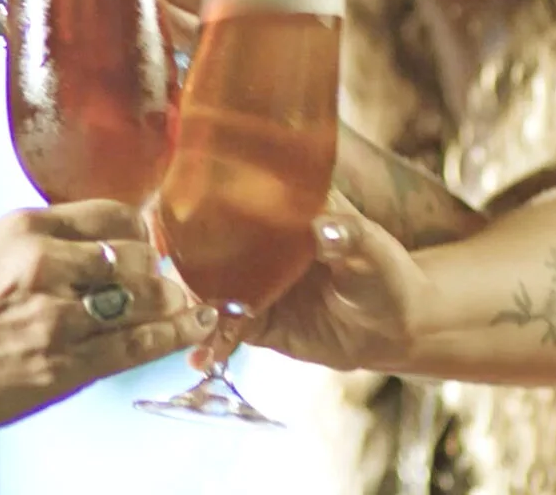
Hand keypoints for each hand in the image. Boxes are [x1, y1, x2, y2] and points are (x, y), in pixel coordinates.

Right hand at [0, 201, 218, 448]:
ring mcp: (58, 317)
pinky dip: (172, 335)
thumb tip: (84, 240)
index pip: (113, 215)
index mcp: (24, 229)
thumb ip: (33, 241)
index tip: (149, 242)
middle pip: (138, 256)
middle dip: (159, 271)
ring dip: (175, 303)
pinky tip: (192, 329)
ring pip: (144, 299)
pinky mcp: (65, 365)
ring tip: (192, 306)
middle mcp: (46, 265)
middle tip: (169, 282)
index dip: (141, 231)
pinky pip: (135, 344)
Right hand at [197, 193, 425, 375]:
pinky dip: (213, 342)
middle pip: (209, 242)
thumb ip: (349, 237)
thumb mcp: (373, 250)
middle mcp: (259, 243)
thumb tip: (326, 229)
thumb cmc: (387, 274)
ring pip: (210, 287)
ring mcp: (254, 282)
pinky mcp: (256, 321)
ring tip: (175, 318)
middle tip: (159, 274)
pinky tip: (201, 358)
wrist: (395, 327)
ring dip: (191, 302)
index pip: (237, 196)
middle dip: (182, 256)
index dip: (206, 199)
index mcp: (284, 210)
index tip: (178, 207)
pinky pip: (226, 329)